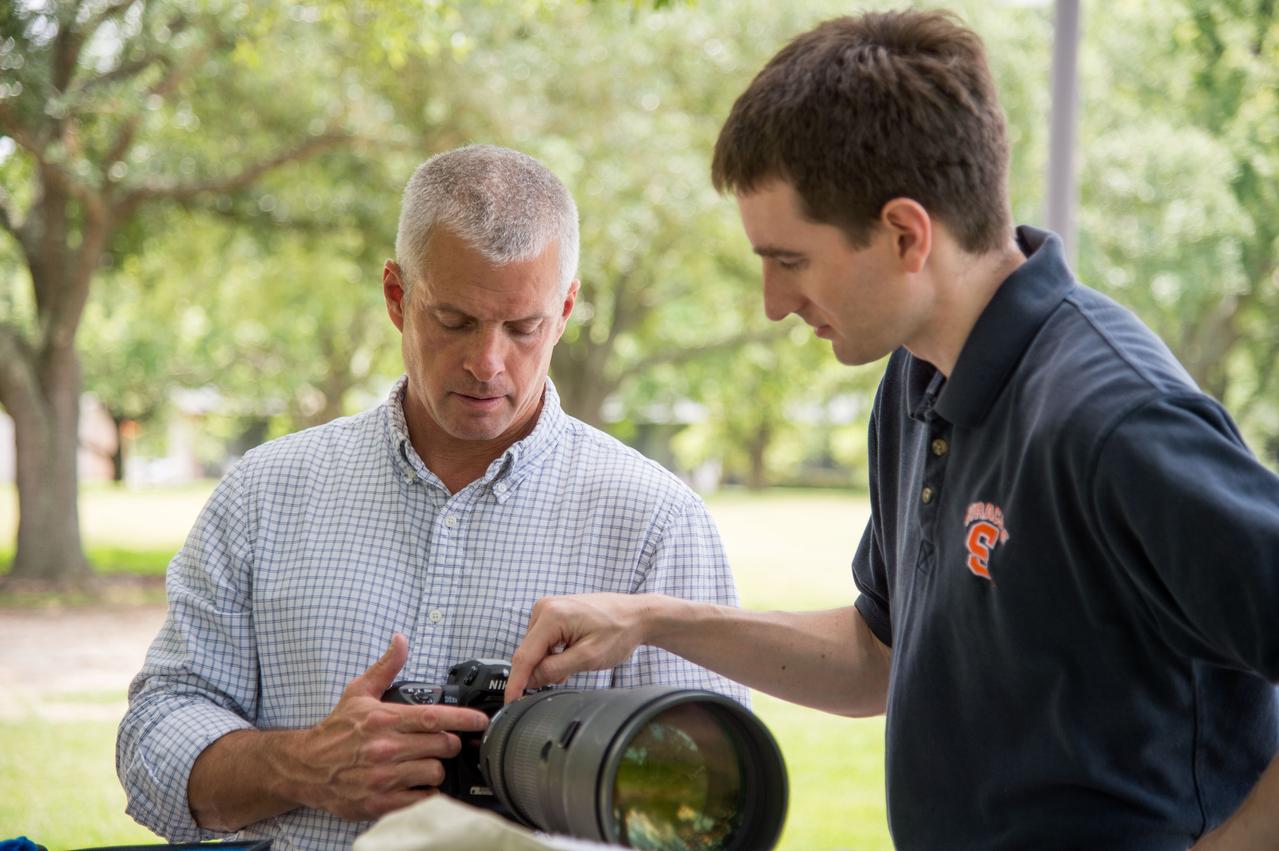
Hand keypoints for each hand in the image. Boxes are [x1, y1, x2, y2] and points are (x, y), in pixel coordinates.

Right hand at [291, 634, 489, 820]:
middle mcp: (385, 748)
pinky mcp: (379, 802)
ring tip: (426, 762)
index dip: (464, 719)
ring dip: (436, 768)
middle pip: (442, 745)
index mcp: (384, 720)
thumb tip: (401, 640)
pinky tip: (417, 783)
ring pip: (434, 772)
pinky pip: (420, 798)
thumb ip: (386, 667)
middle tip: (444, 742)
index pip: (435, 717)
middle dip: (450, 743)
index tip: (481, 721)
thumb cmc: (335, 731)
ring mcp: (383, 777)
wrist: (305, 768)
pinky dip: (424, 791)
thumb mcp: (358, 692)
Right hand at [505, 593, 652, 702]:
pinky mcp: (554, 612)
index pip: (524, 655)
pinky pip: (543, 640)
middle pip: (529, 652)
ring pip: (536, 648)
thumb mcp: (588, 657)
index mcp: (552, 615)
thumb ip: (555, 669)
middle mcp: (545, 607)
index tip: (509, 702)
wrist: (637, 615)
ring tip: (576, 661)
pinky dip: (554, 653)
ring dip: (550, 662)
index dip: (516, 682)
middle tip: (567, 675)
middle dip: (541, 670)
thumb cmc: (619, 631)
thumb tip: (530, 680)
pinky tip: (572, 653)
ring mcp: (548, 607)